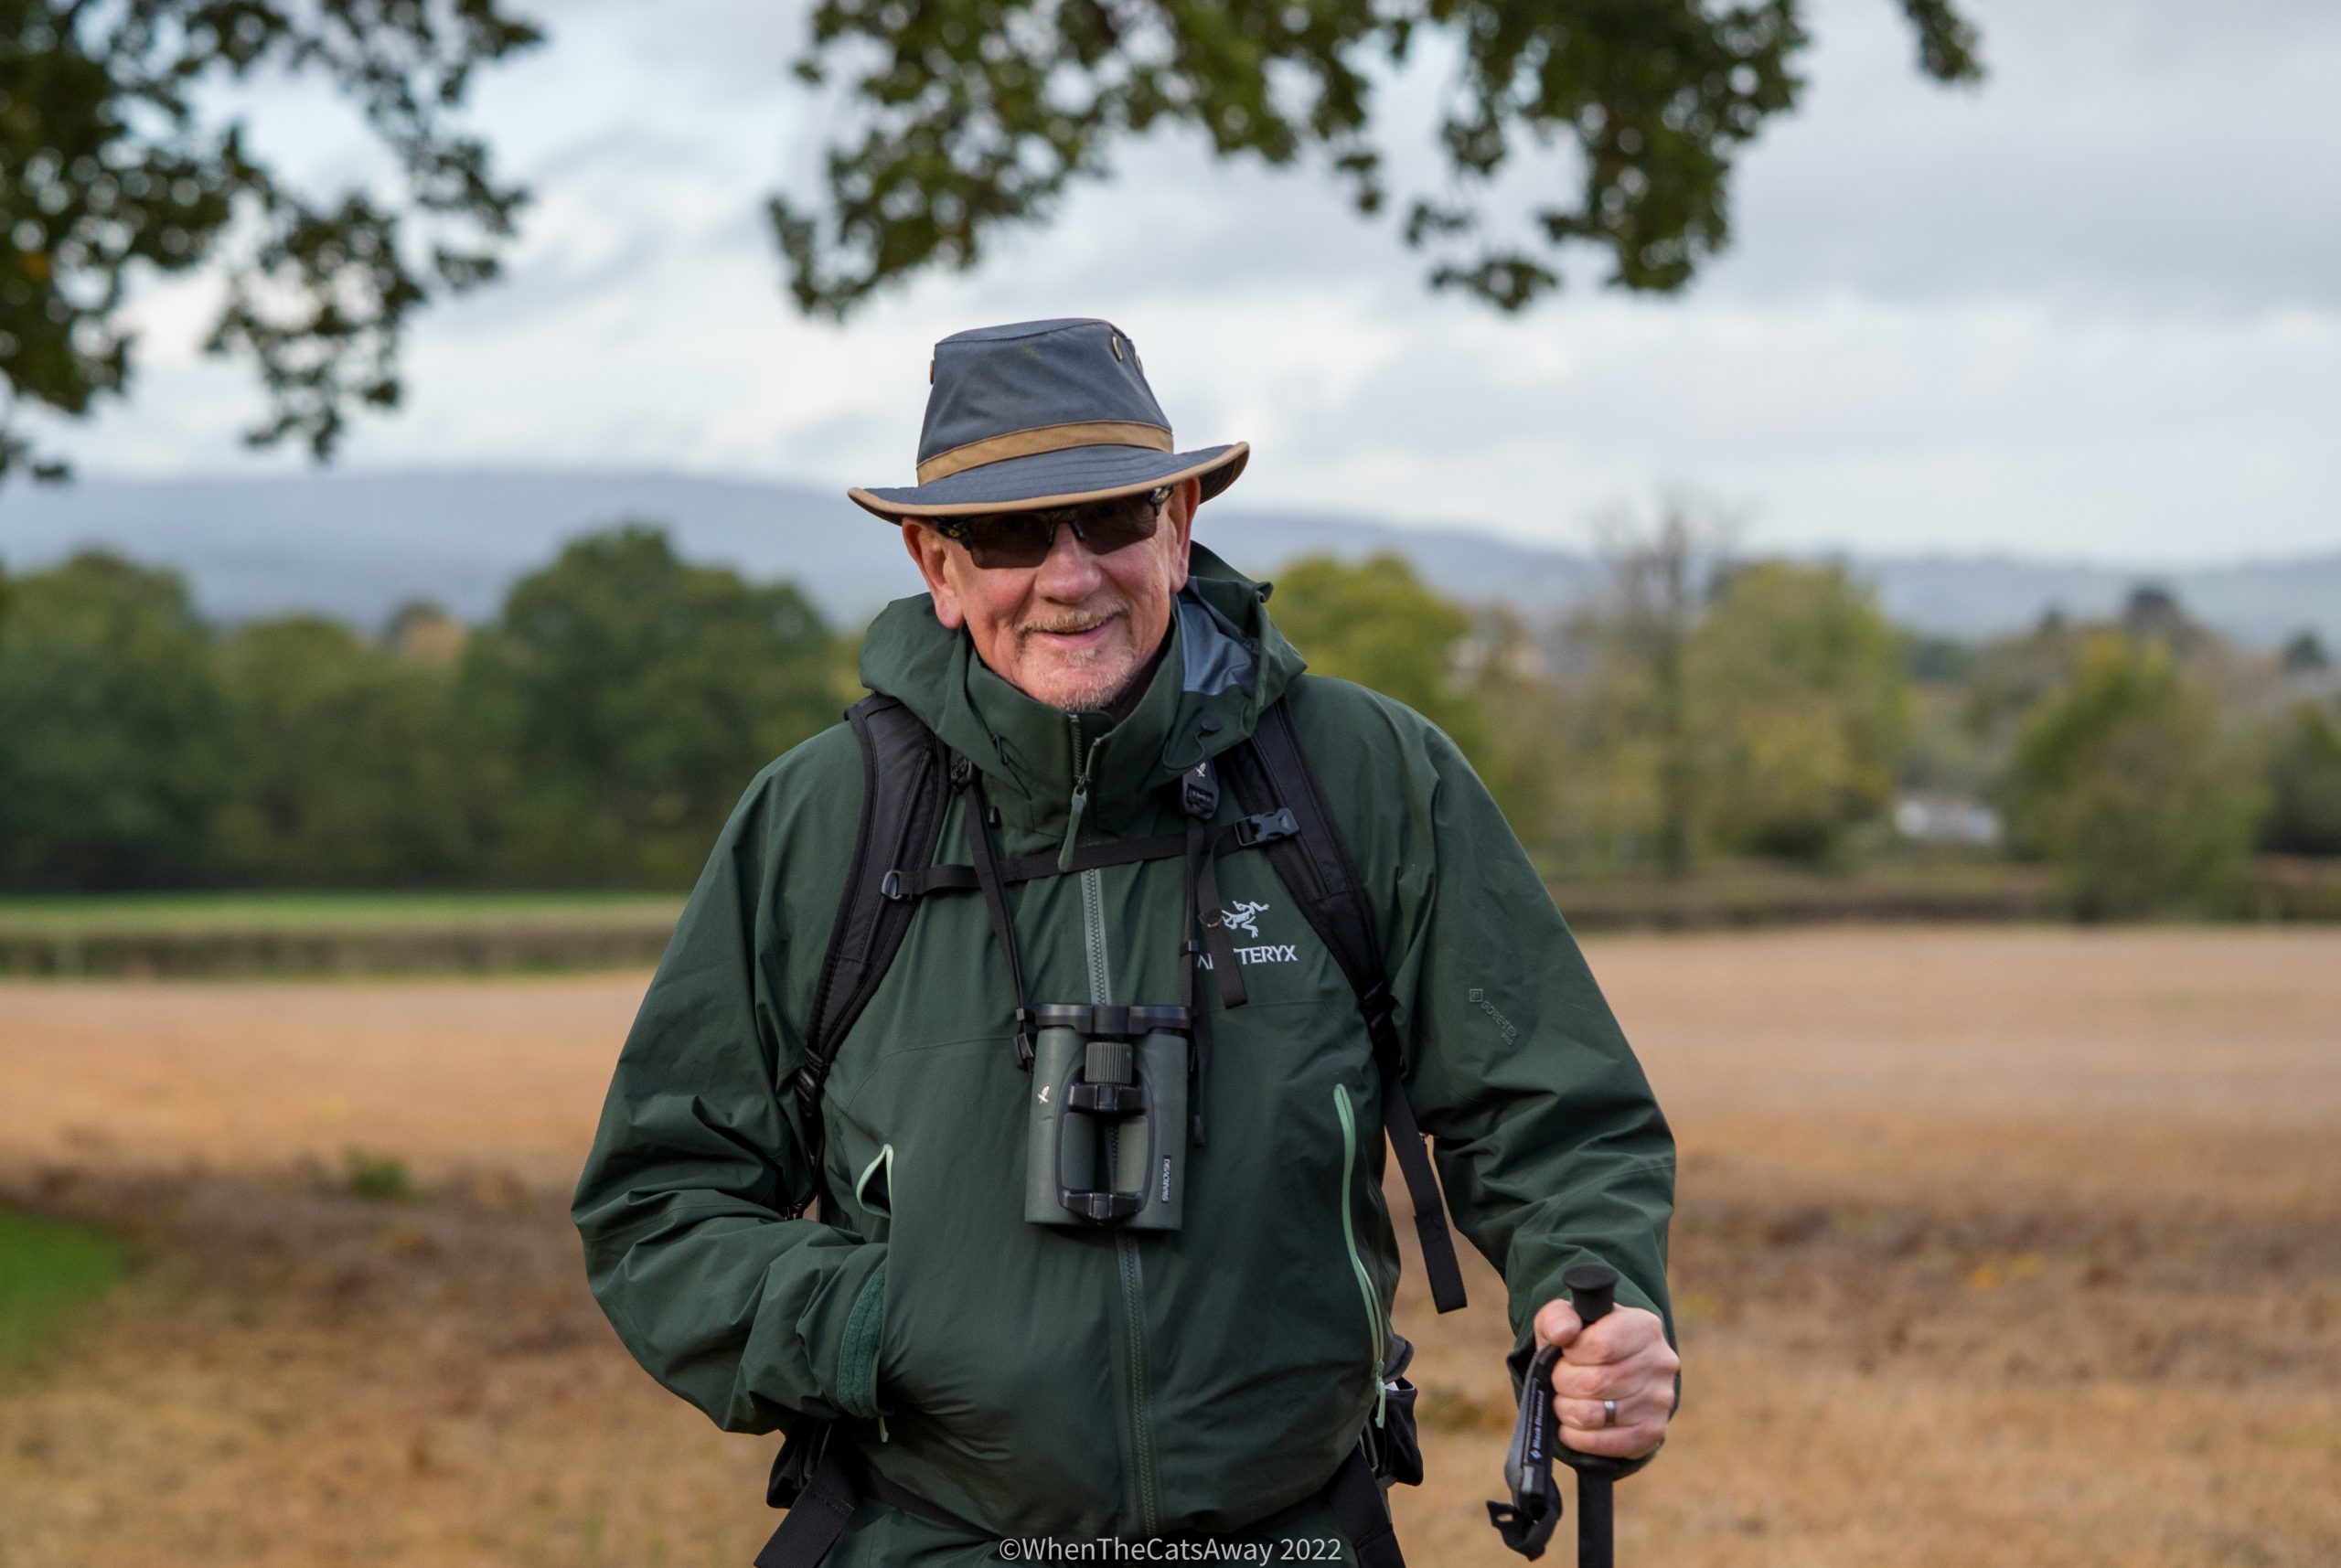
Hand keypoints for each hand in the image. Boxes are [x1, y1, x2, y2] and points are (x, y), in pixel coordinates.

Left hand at [1532, 1298, 1677, 1460]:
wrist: (1611, 1372)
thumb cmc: (1584, 1341)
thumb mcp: (1566, 1319)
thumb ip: (1557, 1319)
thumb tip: (1562, 1333)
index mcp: (1644, 1326)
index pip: (1600, 1346)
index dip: (1572, 1354)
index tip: (1566, 1353)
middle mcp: (1660, 1363)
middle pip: (1595, 1383)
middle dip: (1564, 1383)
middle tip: (1561, 1379)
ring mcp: (1660, 1401)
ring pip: (1593, 1415)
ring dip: (1566, 1409)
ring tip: (1567, 1399)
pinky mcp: (1652, 1432)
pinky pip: (1601, 1443)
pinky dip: (1576, 1436)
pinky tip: (1573, 1423)